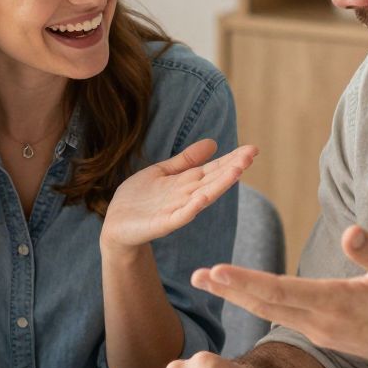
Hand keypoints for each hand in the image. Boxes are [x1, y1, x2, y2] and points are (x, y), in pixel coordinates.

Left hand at [101, 138, 257, 251]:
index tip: (252, 149)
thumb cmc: (139, 199)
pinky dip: (192, 207)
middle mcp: (187, 196)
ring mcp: (177, 210)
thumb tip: (213, 143)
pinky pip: (181, 215)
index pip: (214, 169)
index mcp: (187, 183)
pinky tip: (203, 197)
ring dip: (220, 185)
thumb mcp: (162, 172)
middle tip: (251, 155)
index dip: (232, 159)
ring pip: (203, 196)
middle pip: (214, 180)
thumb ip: (186, 160)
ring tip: (237, 170)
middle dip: (232, 168)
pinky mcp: (163, 223)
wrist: (116, 224)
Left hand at [192, 225, 367, 367]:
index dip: (247, 281)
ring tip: (208, 281)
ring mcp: (319, 331)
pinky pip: (282, 317)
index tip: (218, 271)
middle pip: (265, 304)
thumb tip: (350, 232)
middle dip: (229, 289)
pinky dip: (258, 303)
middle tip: (197, 276)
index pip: (282, 291)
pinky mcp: (322, 334)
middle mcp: (321, 322)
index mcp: (336, 304)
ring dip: (238, 296)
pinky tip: (242, 294)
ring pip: (270, 311)